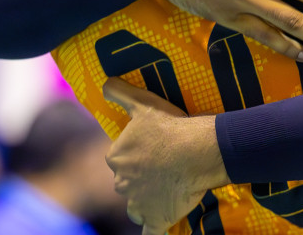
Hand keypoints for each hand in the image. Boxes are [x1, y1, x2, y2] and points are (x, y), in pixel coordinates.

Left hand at [103, 79, 227, 234]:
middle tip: (163, 166)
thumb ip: (119, 92)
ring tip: (164, 190)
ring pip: (136, 206)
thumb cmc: (171, 126)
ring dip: (144, 201)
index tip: (152, 148)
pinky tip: (155, 227)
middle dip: (140, 177)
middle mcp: (121, 183)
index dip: (135, 154)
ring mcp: (138, 204)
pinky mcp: (156, 219)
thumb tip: (104, 84)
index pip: (119, 158)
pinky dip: (151, 231)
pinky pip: (149, 232)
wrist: (198, 151)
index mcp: (115, 157)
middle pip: (127, 182)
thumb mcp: (143, 103)